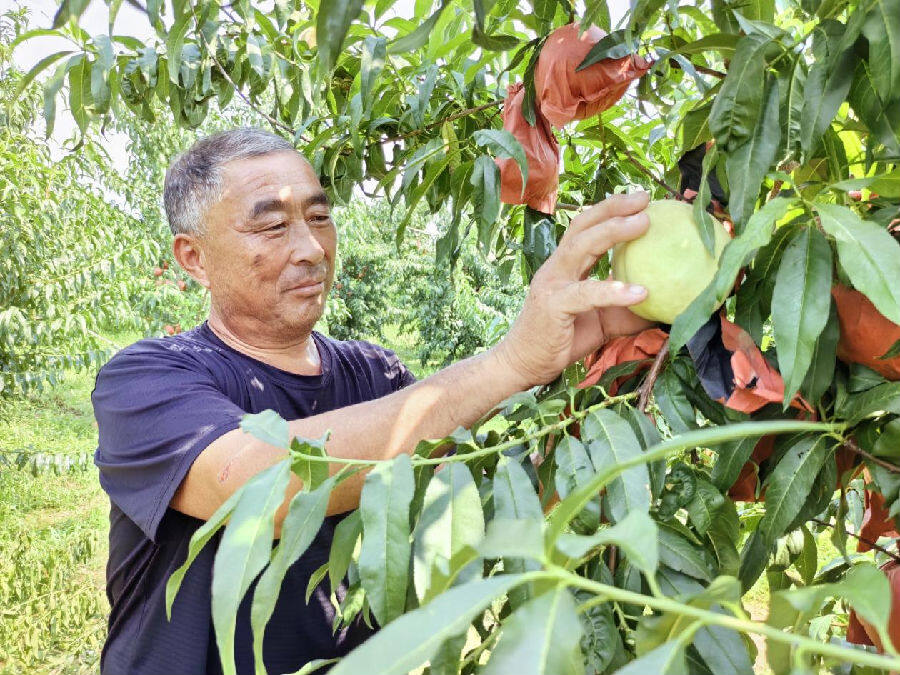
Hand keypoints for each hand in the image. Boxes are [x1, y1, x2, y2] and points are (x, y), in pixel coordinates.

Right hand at [493, 192, 651, 387]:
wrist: (523, 365)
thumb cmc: (562, 340)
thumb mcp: (602, 320)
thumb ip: (627, 307)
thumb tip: (666, 301)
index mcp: (565, 266)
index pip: (587, 227)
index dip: (611, 209)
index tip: (642, 199)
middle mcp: (556, 268)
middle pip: (583, 226)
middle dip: (614, 207)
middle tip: (645, 198)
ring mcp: (552, 284)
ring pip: (582, 247)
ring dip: (614, 231)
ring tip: (644, 223)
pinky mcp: (553, 306)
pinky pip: (586, 294)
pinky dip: (614, 290)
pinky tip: (642, 291)